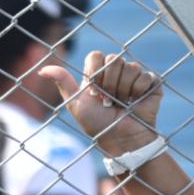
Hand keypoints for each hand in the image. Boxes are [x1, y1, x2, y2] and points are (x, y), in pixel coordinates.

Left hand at [40, 52, 162, 156]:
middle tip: (108, 100)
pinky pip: (145, 76)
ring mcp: (134, 75)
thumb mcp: (76, 104)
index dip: (94, 72)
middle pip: (113, 59)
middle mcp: (116, 72)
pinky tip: (136, 102)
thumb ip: (63, 83)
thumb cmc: (97, 124)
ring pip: (130, 67)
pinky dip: (139, 92)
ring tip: (122, 103)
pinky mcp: (151, 82)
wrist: (120, 138)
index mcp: (97, 74)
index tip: (93, 91)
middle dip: (109, 84)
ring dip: (123, 90)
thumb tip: (42, 69)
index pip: (96, 55)